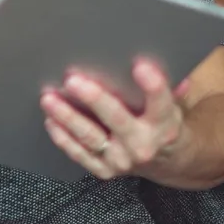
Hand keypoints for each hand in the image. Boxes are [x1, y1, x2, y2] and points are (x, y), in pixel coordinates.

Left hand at [40, 59, 189, 179]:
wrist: (169, 163)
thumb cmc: (165, 124)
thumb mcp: (175, 104)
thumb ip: (168, 85)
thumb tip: (165, 53)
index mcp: (165, 125)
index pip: (161, 102)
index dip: (152, 85)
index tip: (140, 65)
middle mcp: (143, 145)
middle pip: (117, 119)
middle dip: (94, 99)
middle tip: (72, 80)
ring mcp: (122, 160)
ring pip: (90, 137)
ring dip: (67, 117)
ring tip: (49, 98)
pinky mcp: (105, 170)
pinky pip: (79, 153)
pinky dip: (63, 137)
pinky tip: (50, 120)